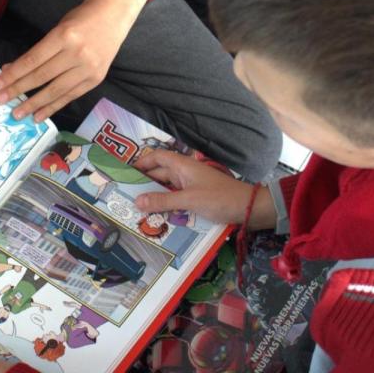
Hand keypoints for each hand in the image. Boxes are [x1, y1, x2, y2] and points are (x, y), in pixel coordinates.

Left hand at [0, 0, 146, 121]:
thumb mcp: (58, 28)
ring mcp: (88, 68)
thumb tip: (13, 70)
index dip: (14, 74)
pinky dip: (53, 106)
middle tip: (1, 100)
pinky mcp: (96, 79)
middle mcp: (77, 53)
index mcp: (64, 36)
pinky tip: (39, 114)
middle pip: (42, 76)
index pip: (33, 60)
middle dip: (19, 89)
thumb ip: (39, 50)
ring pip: (56, 90)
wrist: (114, 15)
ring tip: (18, 114)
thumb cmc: (82, 18)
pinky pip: (70, 96)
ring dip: (34, 104)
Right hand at [134, 150, 276, 228]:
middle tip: (126, 196)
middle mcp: (185, 173)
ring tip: (138, 209)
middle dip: (144, 184)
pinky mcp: (197, 198)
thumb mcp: (189, 200)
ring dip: (155, 197)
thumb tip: (137, 201)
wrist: (248, 208)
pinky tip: (159, 217)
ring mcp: (192, 185)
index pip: (157, 157)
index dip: (141, 162)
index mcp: (183, 166)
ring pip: (167, 189)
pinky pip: (177, 199)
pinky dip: (167, 206)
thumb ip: (163, 201)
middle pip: (160, 174)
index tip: (126, 172)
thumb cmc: (219, 198)